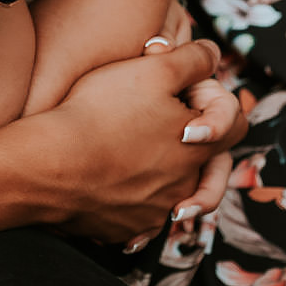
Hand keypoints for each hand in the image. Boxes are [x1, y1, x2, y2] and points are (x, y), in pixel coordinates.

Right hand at [34, 39, 241, 242]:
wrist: (50, 165)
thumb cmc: (101, 112)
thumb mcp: (154, 69)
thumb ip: (194, 60)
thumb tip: (214, 55)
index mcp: (199, 148)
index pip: (235, 125)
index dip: (217, 104)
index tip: (187, 95)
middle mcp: (184, 186)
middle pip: (210, 166)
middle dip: (198, 145)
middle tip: (180, 132)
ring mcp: (154, 213)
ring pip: (174, 195)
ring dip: (165, 177)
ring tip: (144, 160)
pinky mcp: (124, 230)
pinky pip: (138, 219)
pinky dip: (132, 204)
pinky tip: (115, 191)